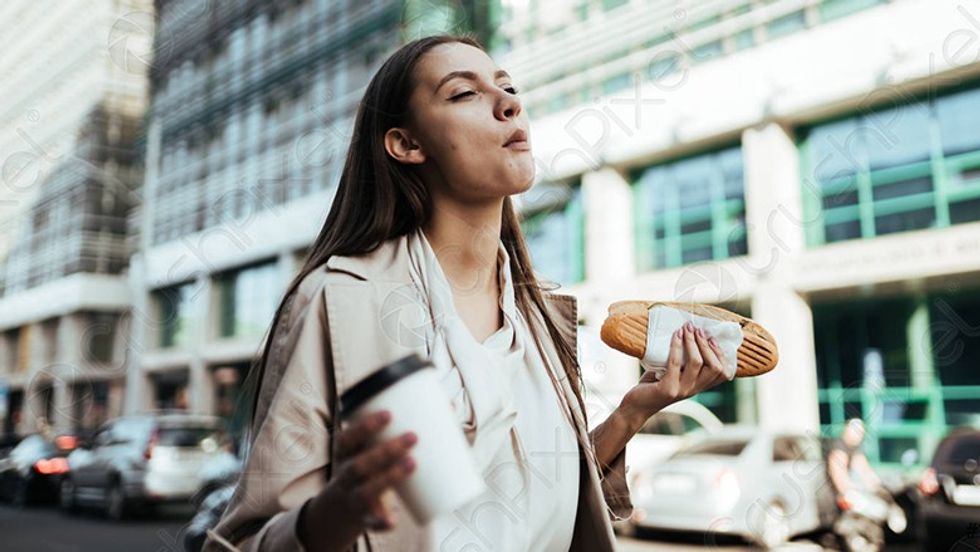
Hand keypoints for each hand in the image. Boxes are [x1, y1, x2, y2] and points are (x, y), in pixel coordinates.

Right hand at [299, 410, 416, 549]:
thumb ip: (403, 427)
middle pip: (359, 465)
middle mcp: (345, 476)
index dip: (365, 426)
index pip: (347, 438)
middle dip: (385, 451)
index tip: (389, 414)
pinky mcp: (365, 517)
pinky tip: (393, 520)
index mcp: (346, 454)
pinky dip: (382, 521)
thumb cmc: (370, 465)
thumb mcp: (374, 446)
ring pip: (366, 491)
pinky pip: (371, 522)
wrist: (345, 505)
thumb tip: (448, 405)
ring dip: (389, 478)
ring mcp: (354, 498)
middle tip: (413, 437)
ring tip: (413, 463)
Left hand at [619, 321, 729, 425]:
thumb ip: (684, 362)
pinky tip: (675, 335)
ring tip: (687, 328)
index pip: (724, 374)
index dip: (722, 355)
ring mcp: (682, 390)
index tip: (712, 338)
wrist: (636, 406)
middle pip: (715, 367)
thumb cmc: (653, 385)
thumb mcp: (674, 374)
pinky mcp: (668, 389)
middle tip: (698, 329)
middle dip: (707, 345)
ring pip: (696, 362)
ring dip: (692, 341)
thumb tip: (689, 333)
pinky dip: (677, 346)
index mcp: (699, 386)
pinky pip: (675, 363)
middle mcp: (694, 390)